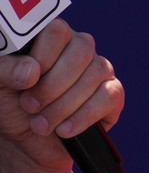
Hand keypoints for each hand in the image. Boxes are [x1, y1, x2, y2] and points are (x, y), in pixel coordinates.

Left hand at [0, 19, 122, 172]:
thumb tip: (31, 71)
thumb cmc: (11, 106)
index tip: (26, 80)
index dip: (43, 55)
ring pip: (95, 74)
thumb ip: (5, 70)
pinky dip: (83, 116)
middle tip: (30, 105)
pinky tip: (64, 130)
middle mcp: (78, 49)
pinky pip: (109, 96)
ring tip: (41, 124)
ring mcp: (100, 70)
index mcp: (49, 40)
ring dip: (63, 106)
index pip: (57, 30)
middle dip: (52, 85)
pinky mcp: (113, 94)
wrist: (28, 142)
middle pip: (81, 51)